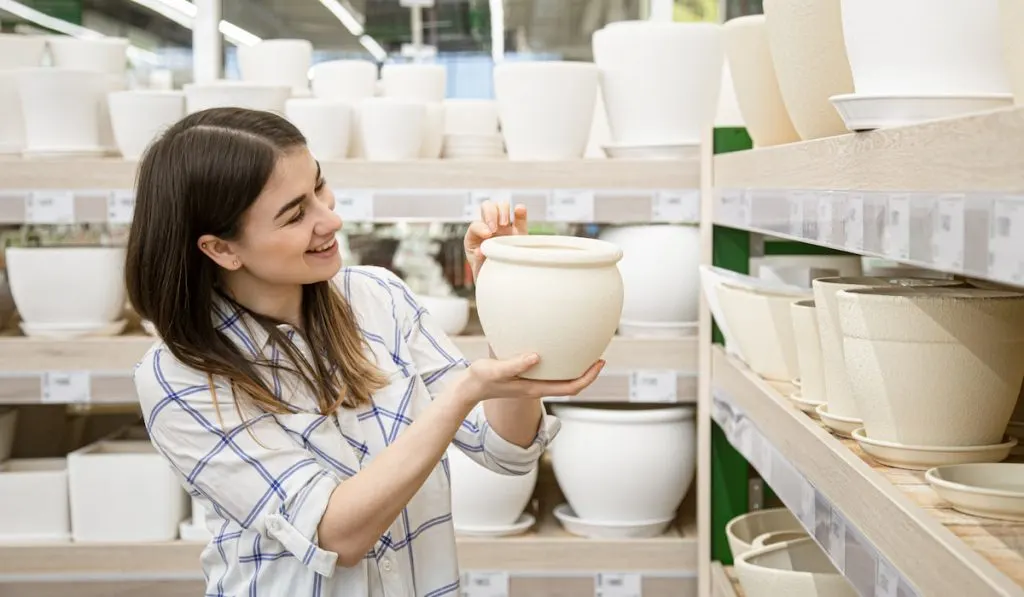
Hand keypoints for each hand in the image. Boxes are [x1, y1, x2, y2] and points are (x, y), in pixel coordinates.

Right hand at [455, 353, 604, 405]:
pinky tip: (556, 346)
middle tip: (599, 354)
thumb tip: (536, 357)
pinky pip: (550, 371)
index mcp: (535, 388)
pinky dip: (560, 362)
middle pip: (571, 384)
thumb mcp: (496, 370)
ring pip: (561, 378)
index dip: (588, 377)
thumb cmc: (481, 379)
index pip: (571, 388)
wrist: (469, 387)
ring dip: (575, 367)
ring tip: (583, 350)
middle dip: (588, 372)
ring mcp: (532, 383)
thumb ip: (515, 364)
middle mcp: (537, 387)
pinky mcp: (525, 377)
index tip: (600, 362)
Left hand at [464, 200, 527, 280]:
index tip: (488, 235)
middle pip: (487, 206)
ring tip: (505, 224)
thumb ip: (478, 261)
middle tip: (495, 228)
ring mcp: (504, 228)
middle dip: (490, 214)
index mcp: (475, 237)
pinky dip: (520, 211)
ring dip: (503, 211)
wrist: (501, 284)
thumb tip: (481, 251)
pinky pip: (520, 217)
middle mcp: (488, 228)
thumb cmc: (487, 276)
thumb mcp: (479, 271)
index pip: (475, 225)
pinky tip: (520, 209)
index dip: (480, 226)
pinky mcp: (519, 232)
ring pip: (501, 206)